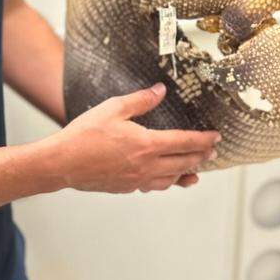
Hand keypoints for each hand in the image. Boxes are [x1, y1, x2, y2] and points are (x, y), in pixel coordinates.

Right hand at [50, 82, 220, 193]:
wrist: (63, 163)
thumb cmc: (85, 135)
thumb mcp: (113, 108)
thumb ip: (140, 100)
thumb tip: (160, 91)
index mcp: (146, 144)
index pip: (185, 142)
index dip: (203, 140)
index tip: (215, 137)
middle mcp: (146, 166)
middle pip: (183, 163)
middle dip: (200, 157)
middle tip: (211, 152)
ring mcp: (137, 180)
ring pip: (171, 179)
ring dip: (186, 173)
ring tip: (196, 170)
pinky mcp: (126, 187)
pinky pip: (154, 186)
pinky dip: (166, 182)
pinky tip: (165, 178)